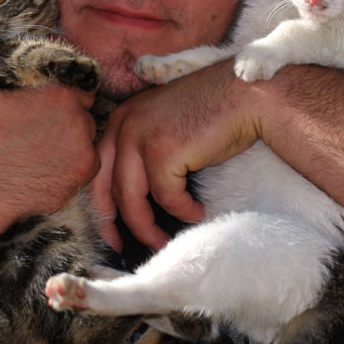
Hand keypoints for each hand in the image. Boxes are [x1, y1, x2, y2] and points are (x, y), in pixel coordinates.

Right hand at [0, 48, 100, 241]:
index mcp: (47, 76)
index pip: (72, 70)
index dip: (61, 83)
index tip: (47, 96)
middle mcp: (70, 103)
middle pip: (82, 102)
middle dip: (67, 111)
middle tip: (41, 127)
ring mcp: (80, 136)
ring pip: (86, 132)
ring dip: (71, 138)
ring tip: (37, 150)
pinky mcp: (83, 168)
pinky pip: (88, 163)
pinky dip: (72, 167)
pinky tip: (43, 169)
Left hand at [94, 60, 260, 249]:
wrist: (245, 95)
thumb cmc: (214, 112)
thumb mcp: (165, 126)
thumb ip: (143, 151)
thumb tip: (138, 195)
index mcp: (121, 119)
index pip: (98, 169)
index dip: (101, 204)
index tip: (111, 230)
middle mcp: (124, 124)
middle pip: (105, 187)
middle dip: (112, 224)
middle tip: (122, 247)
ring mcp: (141, 136)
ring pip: (130, 199)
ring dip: (147, 227)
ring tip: (163, 240)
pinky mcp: (163, 151)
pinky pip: (167, 198)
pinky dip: (182, 210)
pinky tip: (197, 211)